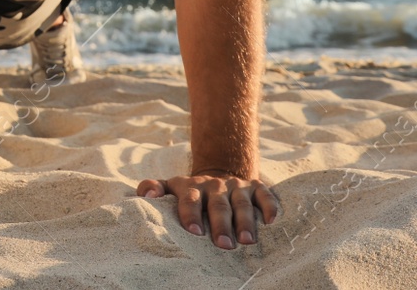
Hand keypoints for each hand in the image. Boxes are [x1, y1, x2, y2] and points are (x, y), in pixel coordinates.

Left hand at [136, 171, 278, 248]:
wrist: (220, 172)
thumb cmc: (192, 192)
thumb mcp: (172, 187)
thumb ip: (154, 188)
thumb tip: (145, 195)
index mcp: (193, 188)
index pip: (190, 199)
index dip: (191, 213)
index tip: (194, 231)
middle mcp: (216, 186)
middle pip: (219, 205)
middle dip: (221, 224)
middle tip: (224, 245)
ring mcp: (237, 186)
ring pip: (242, 203)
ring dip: (246, 221)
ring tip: (247, 241)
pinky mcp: (256, 188)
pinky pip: (265, 195)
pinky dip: (269, 207)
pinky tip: (271, 221)